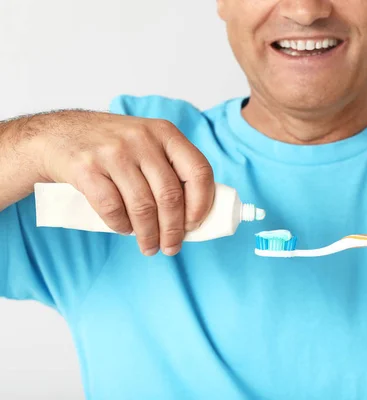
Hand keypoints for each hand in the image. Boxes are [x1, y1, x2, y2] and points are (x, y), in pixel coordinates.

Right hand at [40, 111, 214, 255]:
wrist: (56, 134)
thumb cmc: (111, 146)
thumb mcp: (146, 142)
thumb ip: (170, 168)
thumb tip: (193, 215)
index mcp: (165, 132)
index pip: (198, 171)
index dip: (202, 203)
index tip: (195, 225)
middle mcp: (142, 139)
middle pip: (170, 196)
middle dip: (173, 230)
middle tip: (171, 248)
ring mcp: (113, 152)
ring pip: (143, 207)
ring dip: (149, 235)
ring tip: (149, 246)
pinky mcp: (86, 168)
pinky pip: (112, 208)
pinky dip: (121, 226)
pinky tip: (124, 229)